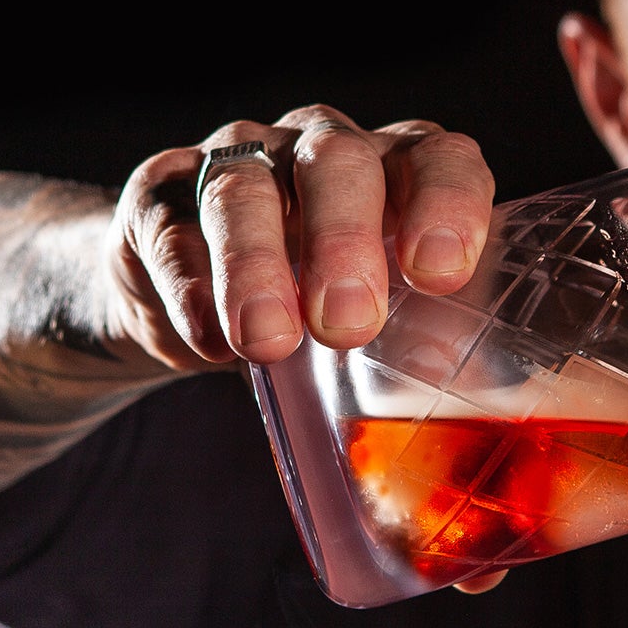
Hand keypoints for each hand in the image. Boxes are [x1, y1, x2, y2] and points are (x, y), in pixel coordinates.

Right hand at [107, 106, 495, 369]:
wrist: (193, 306)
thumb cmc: (317, 314)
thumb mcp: (378, 337)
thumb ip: (423, 373)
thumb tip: (467, 477)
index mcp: (398, 173)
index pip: (438, 158)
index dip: (447, 202)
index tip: (440, 272)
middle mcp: (320, 150)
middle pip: (337, 161)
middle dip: (345, 238)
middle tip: (347, 324)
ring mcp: (236, 165)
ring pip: (242, 189)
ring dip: (255, 265)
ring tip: (268, 342)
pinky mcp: (160, 201)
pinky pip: (171, 231)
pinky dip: (191, 289)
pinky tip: (207, 340)